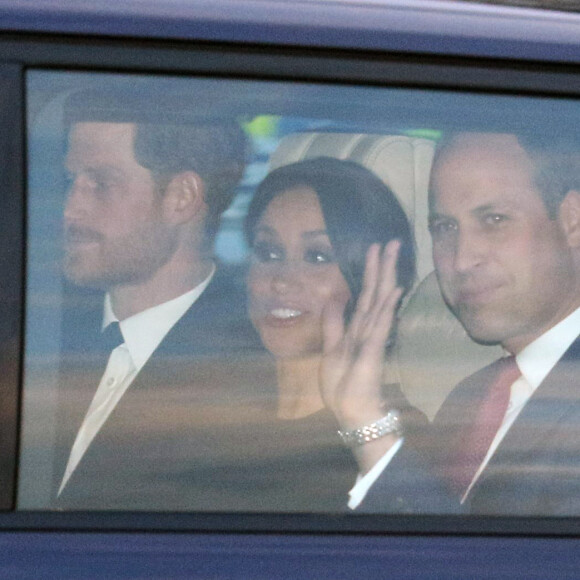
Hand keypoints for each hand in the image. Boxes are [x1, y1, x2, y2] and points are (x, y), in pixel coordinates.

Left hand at [320, 240, 402, 434]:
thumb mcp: (330, 349)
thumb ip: (333, 324)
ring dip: (386, 276)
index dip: (370, 271)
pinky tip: (395, 289)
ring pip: (380, 300)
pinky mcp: (373, 350)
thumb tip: (335, 299)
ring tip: (393, 252)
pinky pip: (381, 324)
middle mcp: (368, 327)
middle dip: (383, 265)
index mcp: (357, 327)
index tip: (374, 248)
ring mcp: (373, 337)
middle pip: (376, 291)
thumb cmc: (342, 384)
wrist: (351, 412)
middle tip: (392, 241)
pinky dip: (388, 306)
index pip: (366, 293)